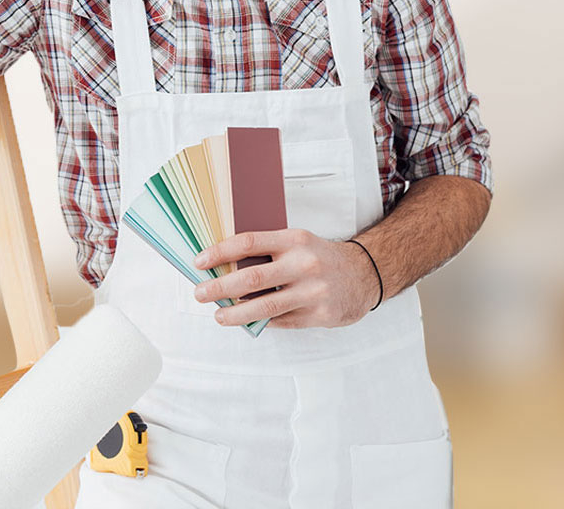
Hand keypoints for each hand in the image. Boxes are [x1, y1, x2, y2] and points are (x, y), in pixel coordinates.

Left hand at [191, 229, 377, 329]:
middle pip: (252, 277)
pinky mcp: (319, 314)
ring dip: (236, 313)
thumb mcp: (297, 243)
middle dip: (220, 287)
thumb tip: (224, 266)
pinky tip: (247, 321)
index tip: (199, 261)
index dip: (220, 252)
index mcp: (294, 240)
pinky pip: (281, 321)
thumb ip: (267, 252)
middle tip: (200, 293)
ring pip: (264, 306)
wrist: (364, 275)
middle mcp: (304, 264)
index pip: (249, 242)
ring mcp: (313, 291)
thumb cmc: (320, 258)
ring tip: (219, 315)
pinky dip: (260, 322)